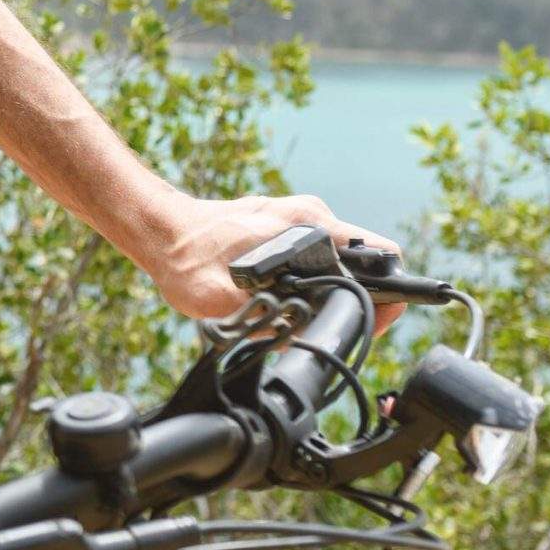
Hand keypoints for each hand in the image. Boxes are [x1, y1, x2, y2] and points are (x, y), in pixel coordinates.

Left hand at [144, 192, 406, 333]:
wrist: (160, 229)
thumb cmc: (185, 259)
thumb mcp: (217, 298)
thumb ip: (262, 318)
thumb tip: (302, 334)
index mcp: (307, 226)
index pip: (377, 256)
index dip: (389, 292)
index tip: (388, 314)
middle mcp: (311, 216)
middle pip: (365, 260)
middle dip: (362, 296)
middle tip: (340, 326)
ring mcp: (300, 217)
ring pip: (343, 258)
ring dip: (338, 287)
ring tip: (319, 317)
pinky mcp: (287, 224)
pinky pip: (322, 253)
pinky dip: (320, 276)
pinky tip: (300, 299)